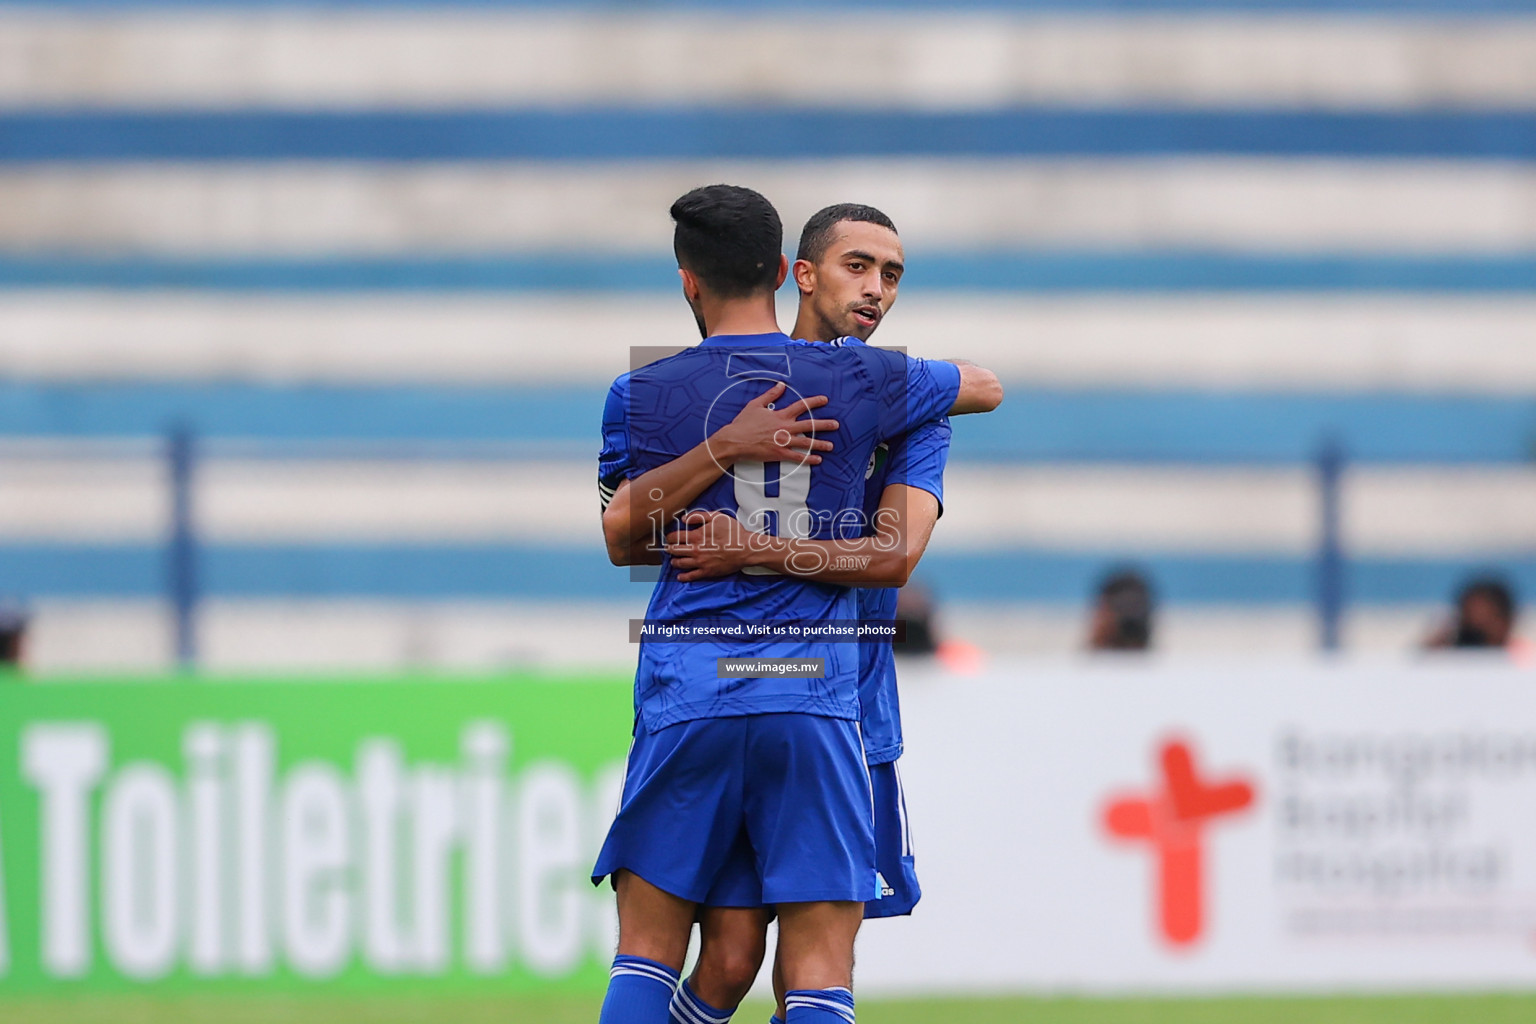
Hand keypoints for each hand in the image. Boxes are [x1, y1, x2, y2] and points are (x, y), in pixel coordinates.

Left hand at [666, 511, 764, 580]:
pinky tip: (680, 576)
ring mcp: (700, 562)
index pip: (675, 537)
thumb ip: (698, 516)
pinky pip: (691, 576)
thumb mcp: (716, 517)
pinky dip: (683, 577)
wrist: (745, 549)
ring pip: (680, 563)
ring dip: (674, 561)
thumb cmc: (733, 532)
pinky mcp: (707, 572)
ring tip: (673, 560)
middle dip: (669, 549)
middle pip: (674, 551)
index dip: (669, 537)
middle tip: (668, 549)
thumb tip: (684, 518)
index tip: (669, 537)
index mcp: (696, 536)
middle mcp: (695, 550)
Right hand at [710, 382, 836, 465]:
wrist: (735, 441)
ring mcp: (784, 442)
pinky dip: (808, 459)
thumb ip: (770, 395)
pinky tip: (817, 460)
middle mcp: (785, 427)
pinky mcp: (780, 454)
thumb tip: (781, 385)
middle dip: (825, 424)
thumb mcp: (756, 404)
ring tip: (831, 446)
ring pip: (807, 443)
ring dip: (820, 444)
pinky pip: (798, 457)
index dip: (814, 402)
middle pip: (810, 425)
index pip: (801, 406)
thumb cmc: (743, 423)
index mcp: (780, 415)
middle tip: (836, 425)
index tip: (825, 400)